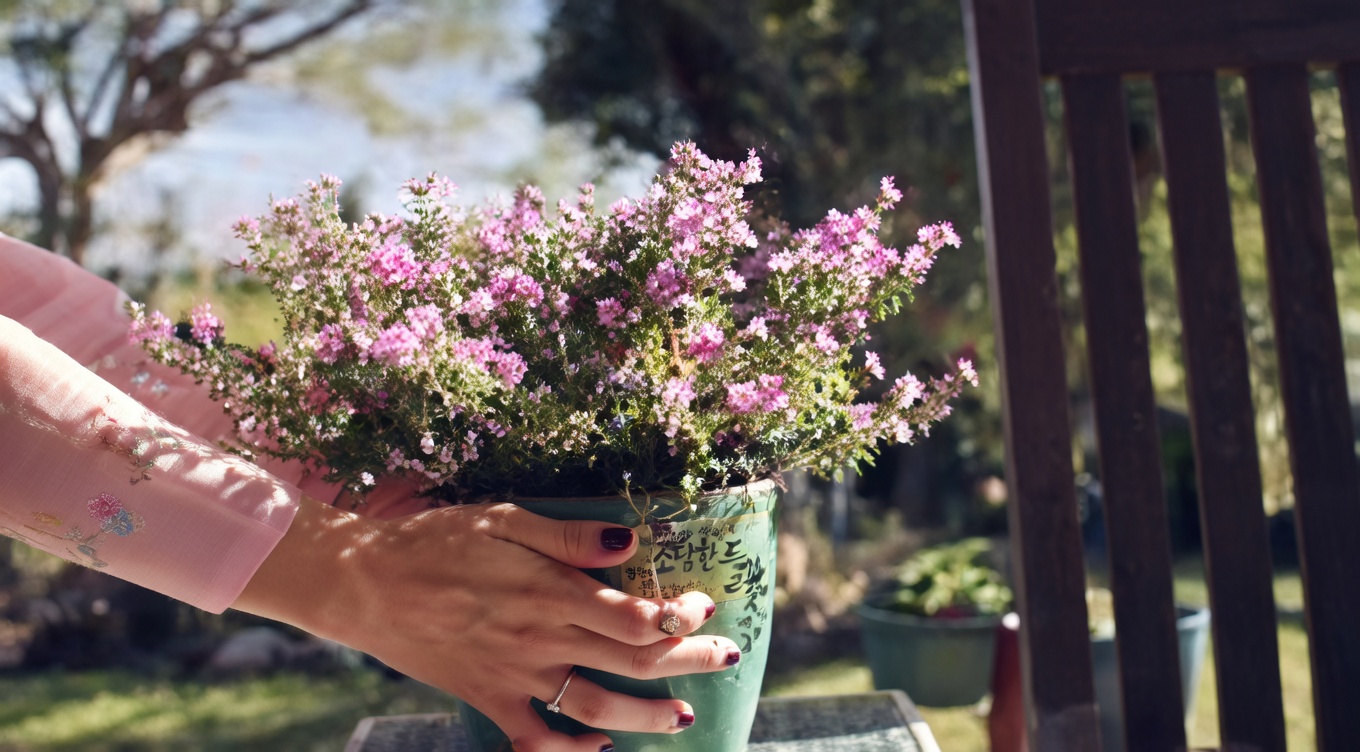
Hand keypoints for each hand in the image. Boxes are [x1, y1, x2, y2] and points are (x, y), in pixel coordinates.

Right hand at [233, 496, 740, 751]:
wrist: (363, 584)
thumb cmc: (434, 541)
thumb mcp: (502, 519)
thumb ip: (568, 535)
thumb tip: (631, 540)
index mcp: (548, 592)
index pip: (633, 616)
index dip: (679, 615)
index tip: (704, 604)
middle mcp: (539, 640)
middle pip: (629, 660)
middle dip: (688, 661)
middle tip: (728, 657)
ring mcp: (514, 676)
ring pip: (594, 706)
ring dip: (645, 715)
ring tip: (684, 718)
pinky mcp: (487, 697)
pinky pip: (533, 738)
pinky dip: (568, 751)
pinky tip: (597, 747)